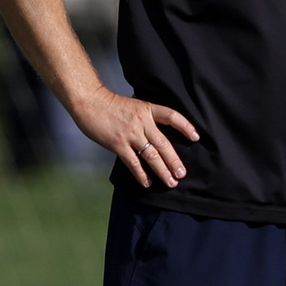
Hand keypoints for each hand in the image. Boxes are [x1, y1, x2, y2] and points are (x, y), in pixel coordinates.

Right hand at [69, 87, 198, 188]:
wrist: (89, 102)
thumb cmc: (110, 105)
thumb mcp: (134, 106)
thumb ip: (145, 118)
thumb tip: (156, 136)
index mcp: (147, 109)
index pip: (172, 117)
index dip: (185, 126)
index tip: (196, 137)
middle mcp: (142, 121)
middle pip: (164, 144)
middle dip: (174, 161)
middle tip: (182, 174)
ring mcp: (130, 133)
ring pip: (152, 155)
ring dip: (162, 171)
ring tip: (170, 182)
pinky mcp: (118, 144)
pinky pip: (133, 162)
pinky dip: (141, 174)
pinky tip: (147, 182)